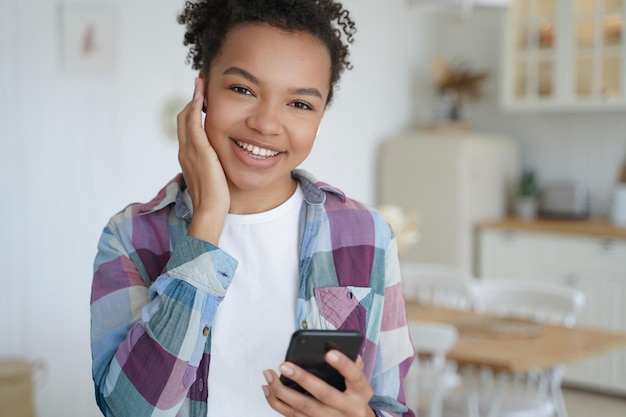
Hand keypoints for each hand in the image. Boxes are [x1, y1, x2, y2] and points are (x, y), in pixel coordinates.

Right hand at [177, 76, 229, 243]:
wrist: (210, 209)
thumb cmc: (215, 198)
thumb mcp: (214, 177)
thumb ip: (215, 165)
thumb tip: (223, 162)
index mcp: (188, 157)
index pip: (187, 129)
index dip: (192, 113)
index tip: (200, 100)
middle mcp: (184, 150)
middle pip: (182, 118)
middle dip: (191, 100)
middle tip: (200, 85)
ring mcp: (189, 149)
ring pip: (186, 116)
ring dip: (193, 98)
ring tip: (200, 83)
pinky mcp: (198, 149)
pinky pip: (192, 122)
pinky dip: (195, 106)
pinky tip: (202, 95)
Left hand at [262, 351, 374, 416]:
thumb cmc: (354, 395)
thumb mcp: (359, 381)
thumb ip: (351, 364)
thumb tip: (334, 346)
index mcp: (361, 392)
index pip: (354, 376)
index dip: (343, 365)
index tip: (329, 353)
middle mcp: (348, 409)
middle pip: (324, 394)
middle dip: (303, 379)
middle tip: (285, 365)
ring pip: (303, 408)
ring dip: (282, 392)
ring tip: (269, 376)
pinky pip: (293, 416)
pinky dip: (278, 404)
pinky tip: (269, 390)